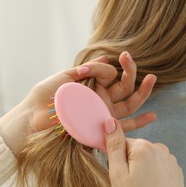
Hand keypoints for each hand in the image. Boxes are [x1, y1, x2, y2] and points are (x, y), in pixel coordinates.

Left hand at [26, 51, 155, 131]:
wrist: (33, 117)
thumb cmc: (45, 96)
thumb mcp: (66, 76)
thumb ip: (87, 69)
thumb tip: (107, 57)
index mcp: (90, 86)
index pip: (108, 74)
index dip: (107, 67)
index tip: (105, 60)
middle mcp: (99, 100)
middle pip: (123, 86)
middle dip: (130, 72)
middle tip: (130, 59)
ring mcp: (101, 114)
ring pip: (128, 104)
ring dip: (142, 92)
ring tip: (152, 78)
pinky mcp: (101, 128)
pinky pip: (123, 127)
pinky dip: (138, 123)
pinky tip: (152, 116)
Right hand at [104, 118, 185, 186]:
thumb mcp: (117, 173)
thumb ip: (114, 145)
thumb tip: (111, 121)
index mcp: (144, 147)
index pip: (122, 143)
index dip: (117, 159)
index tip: (119, 175)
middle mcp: (160, 149)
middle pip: (136, 150)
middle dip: (130, 164)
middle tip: (129, 185)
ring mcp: (171, 161)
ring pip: (147, 159)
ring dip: (142, 170)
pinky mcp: (177, 172)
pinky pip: (159, 167)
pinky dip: (153, 176)